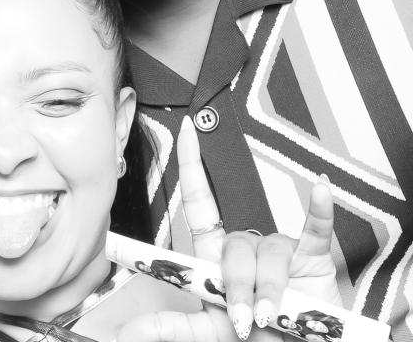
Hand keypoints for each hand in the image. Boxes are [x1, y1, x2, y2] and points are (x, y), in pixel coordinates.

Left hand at [119, 117, 337, 341]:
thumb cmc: (256, 336)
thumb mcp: (211, 331)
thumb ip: (173, 326)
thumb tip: (130, 329)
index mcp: (218, 255)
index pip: (200, 201)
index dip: (192, 165)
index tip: (186, 130)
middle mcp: (246, 245)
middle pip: (233, 247)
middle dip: (237, 285)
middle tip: (243, 319)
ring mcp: (280, 249)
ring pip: (267, 254)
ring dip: (269, 290)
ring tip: (271, 317)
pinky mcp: (313, 258)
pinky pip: (316, 229)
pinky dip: (320, 209)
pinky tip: (321, 188)